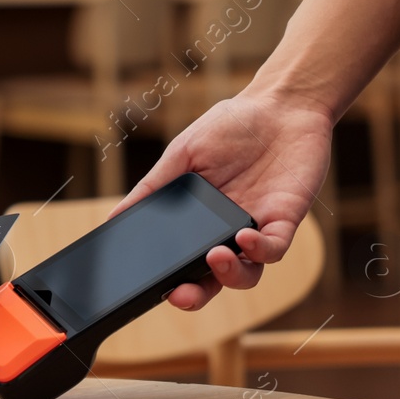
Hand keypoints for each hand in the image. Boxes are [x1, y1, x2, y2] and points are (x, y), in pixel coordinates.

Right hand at [111, 91, 332, 311]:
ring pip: (247, 274)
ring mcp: (257, 228)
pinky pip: (274, 248)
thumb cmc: (230, 127)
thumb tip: (113, 218)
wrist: (280, 104)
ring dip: (229, 275)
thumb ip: (153, 188)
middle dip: (196, 294)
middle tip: (181, 294)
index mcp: (200, 220)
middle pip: (211, 278)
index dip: (169, 279)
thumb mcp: (181, 155)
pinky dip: (259, 249)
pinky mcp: (286, 220)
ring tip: (215, 257)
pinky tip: (243, 236)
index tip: (152, 285)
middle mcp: (227, 231)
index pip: (182, 260)